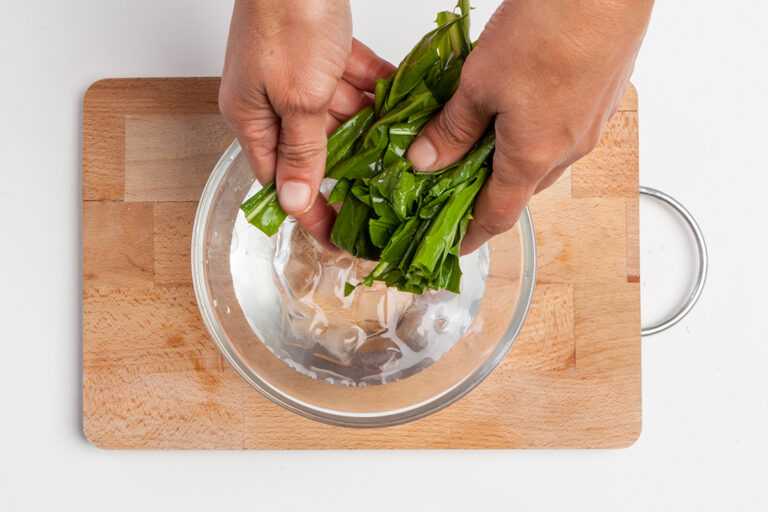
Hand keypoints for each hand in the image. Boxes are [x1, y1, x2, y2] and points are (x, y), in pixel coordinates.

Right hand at [219, 0, 395, 245]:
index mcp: (253, 119)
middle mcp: (273, 102)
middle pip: (314, 151)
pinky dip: (376, 92)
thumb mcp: (298, 99)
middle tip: (385, 196)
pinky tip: (404, 105)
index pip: (281, 182)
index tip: (340, 238)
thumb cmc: (287, 20)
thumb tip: (293, 201)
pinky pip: (354, 84)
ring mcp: (298, 77)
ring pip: (339, 118)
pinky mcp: (322, 54)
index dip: (311, 212)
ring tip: (404, 153)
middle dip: (350, 169)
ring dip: (370, 130)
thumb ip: (302, 151)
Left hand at [407, 0, 653, 253]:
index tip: (458, 245)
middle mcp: (569, 148)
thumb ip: (453, 129)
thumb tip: (425, 161)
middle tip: (459, 189)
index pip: (499, 214)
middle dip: (491, 195)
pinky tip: (518, 108)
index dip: (474, 234)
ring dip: (514, 161)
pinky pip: (563, 132)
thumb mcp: (479, 84)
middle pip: (522, 188)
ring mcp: (592, 123)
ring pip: (544, 159)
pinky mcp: (602, 96)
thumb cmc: (548, 31)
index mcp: (534, 156)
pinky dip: (535, 134)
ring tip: (482, 145)